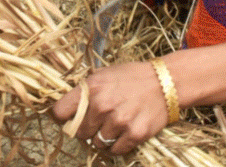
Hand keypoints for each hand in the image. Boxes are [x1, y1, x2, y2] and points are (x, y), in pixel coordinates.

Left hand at [51, 61, 169, 156]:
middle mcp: (102, 106)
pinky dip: (116, 145)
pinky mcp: (135, 134)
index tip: (67, 119)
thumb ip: (84, 91)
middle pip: (79, 132)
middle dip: (85, 129)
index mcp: (91, 88)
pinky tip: (122, 133)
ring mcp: (119, 122)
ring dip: (102, 138)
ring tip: (112, 126)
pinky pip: (115, 150)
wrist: (165, 82)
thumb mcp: (103, 75)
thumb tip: (67, 109)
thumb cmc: (132, 77)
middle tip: (96, 123)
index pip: (60, 112)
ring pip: (97, 143)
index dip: (62, 117)